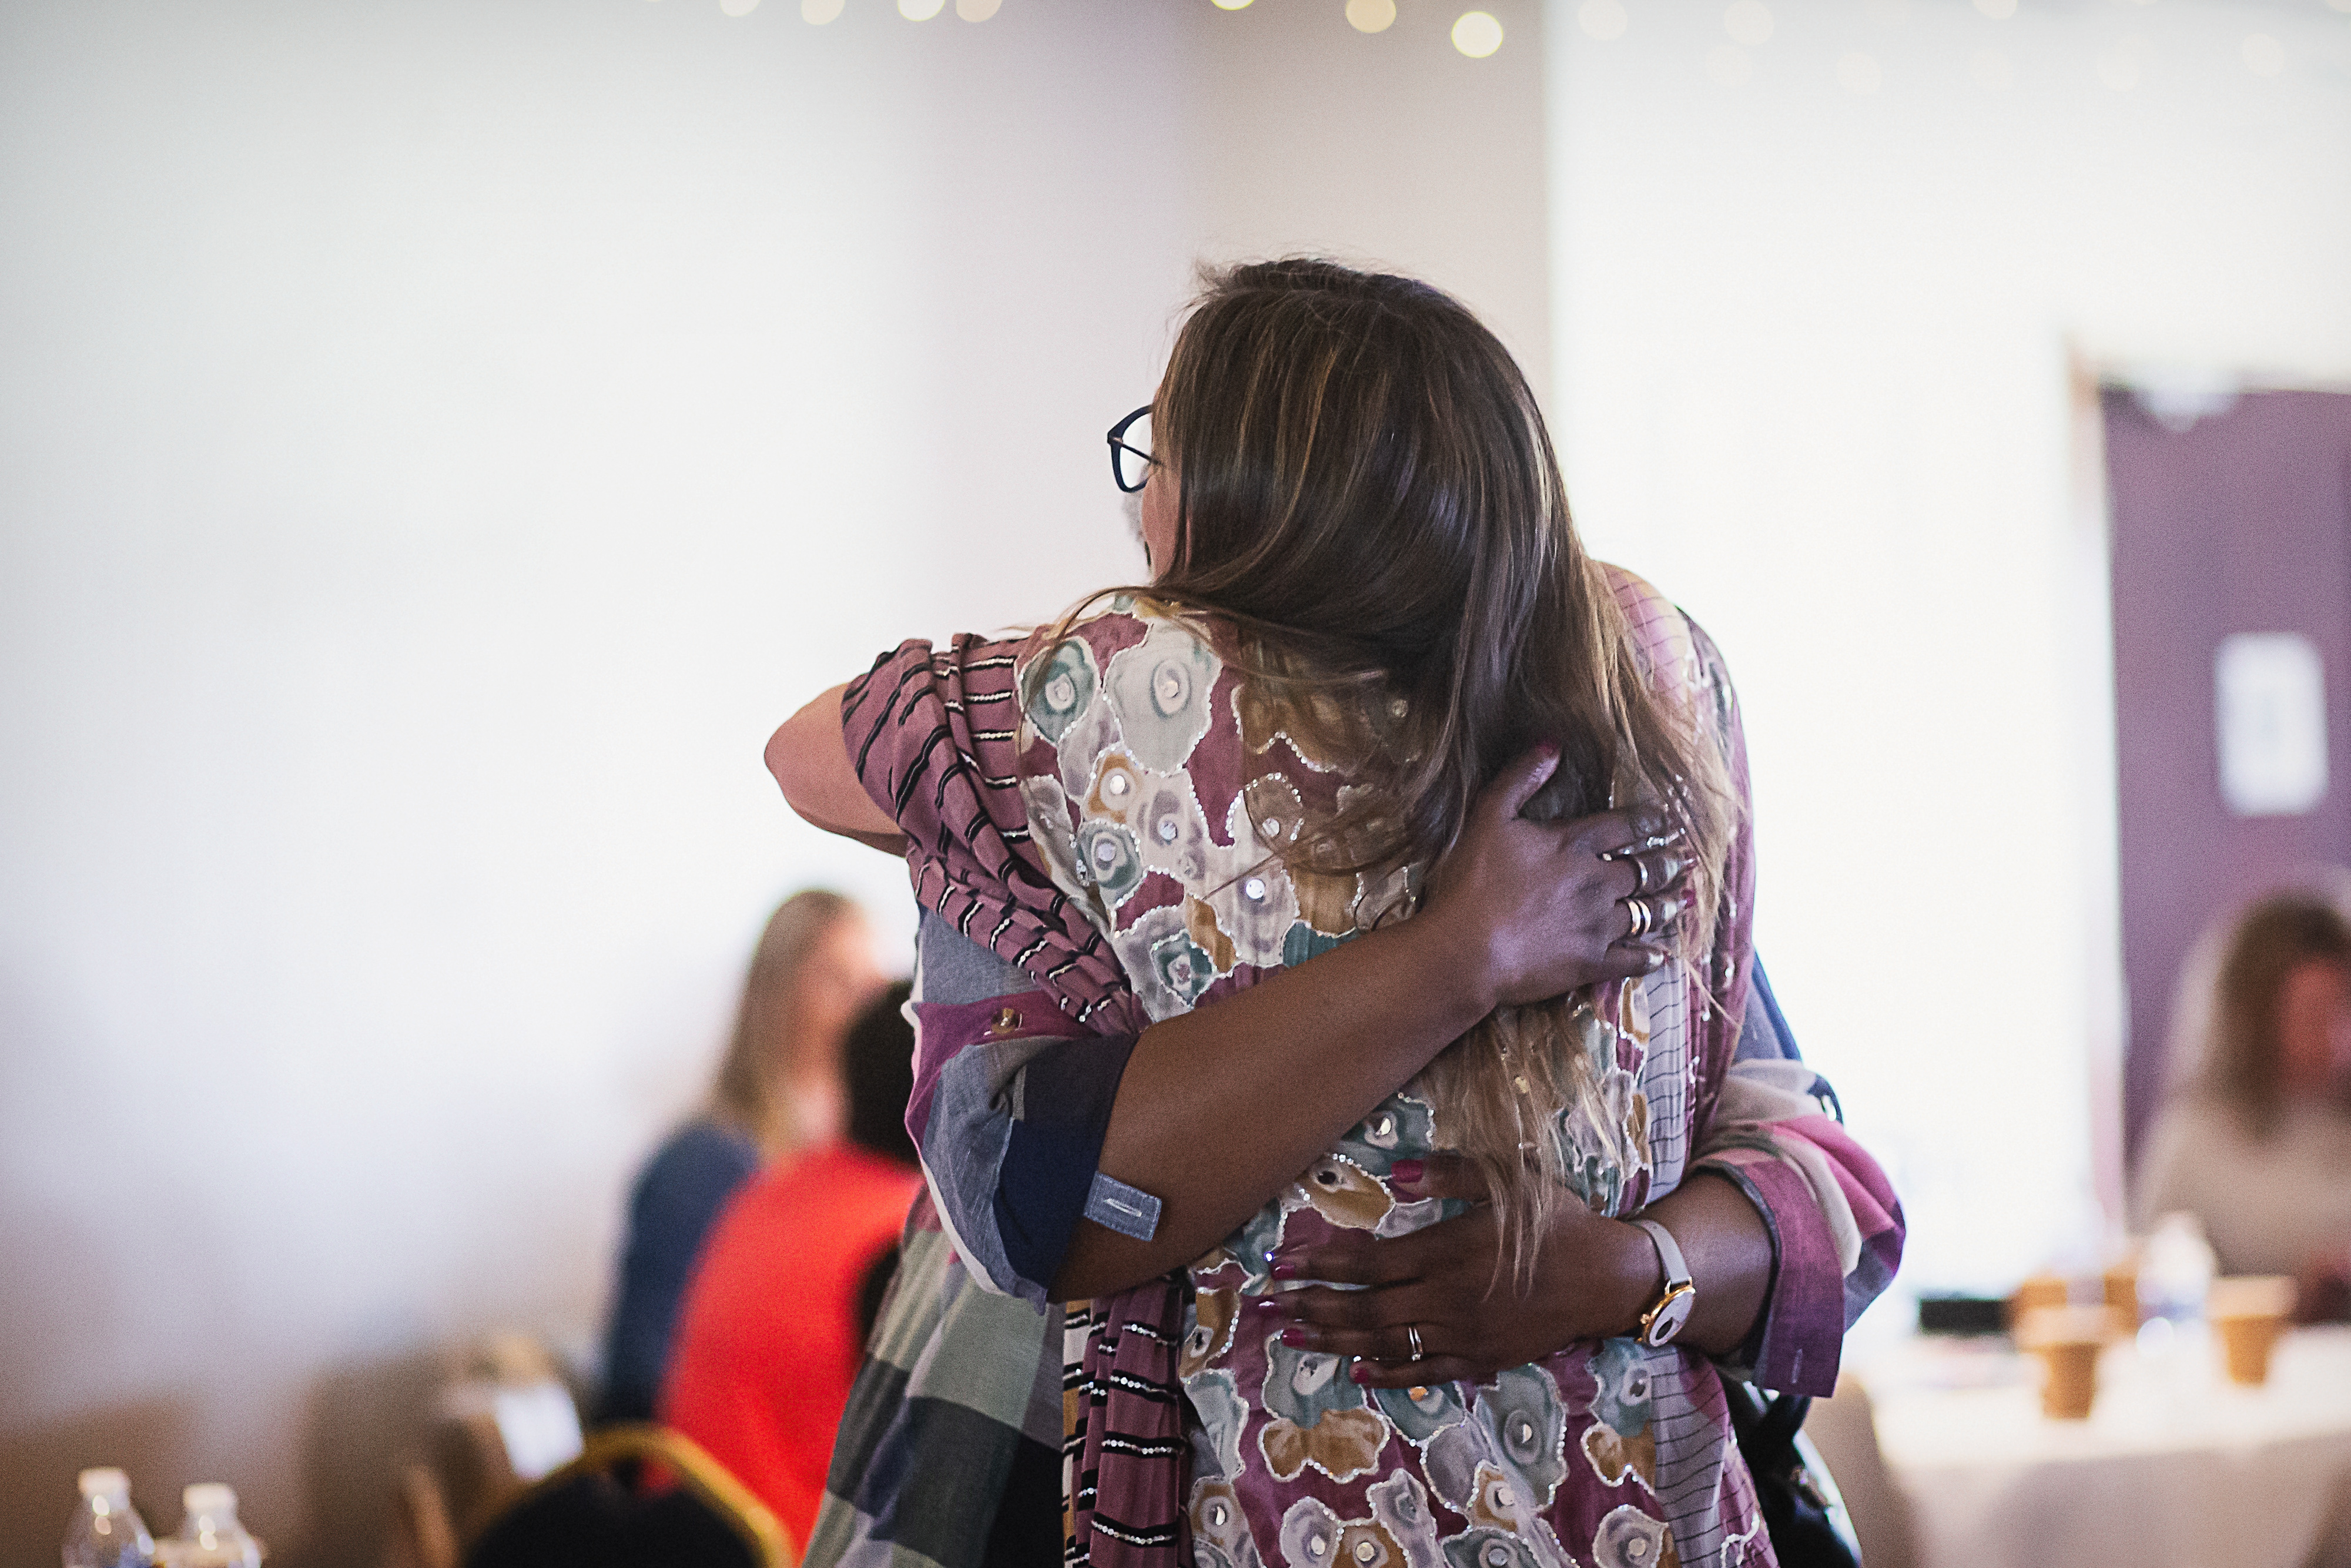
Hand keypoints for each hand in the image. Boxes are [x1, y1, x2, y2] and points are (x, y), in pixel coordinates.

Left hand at [1254, 1155, 1657, 1386]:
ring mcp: (1462, 1334)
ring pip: (1385, 1343)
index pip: (1366, 1263)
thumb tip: (1396, 1170)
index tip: (1281, 1264)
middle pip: (1364, 1309)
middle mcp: (1446, 1298)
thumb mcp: (1510, 1180)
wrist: (1609, 1277)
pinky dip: (1387, 1373)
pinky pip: (1425, 1371)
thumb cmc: (1557, 1221)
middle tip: (1270, 1307)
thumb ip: (1450, 1174)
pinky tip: (1356, 1371)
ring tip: (1291, 1337)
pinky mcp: (1481, 1359)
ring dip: (1334, 1341)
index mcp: (1447, 1251)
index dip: (1319, 1264)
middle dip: (1311, 1307)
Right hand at [1418, 746, 1690, 1010]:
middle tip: (1685, 860)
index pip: (1626, 826)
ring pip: (1646, 912)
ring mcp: (1597, 925)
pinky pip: (1633, 959)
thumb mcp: (1488, 815)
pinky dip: (1650, 956)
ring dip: (1666, 905)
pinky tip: (1661, 954)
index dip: (1650, 821)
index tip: (1667, 821)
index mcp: (1575, 844)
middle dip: (1667, 863)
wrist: (1465, 949)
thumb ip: (1521, 778)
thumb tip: (1553, 744)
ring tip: (1681, 900)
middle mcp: (1597, 882)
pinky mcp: (1591, 962)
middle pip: (1644, 870)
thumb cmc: (1471, 881)